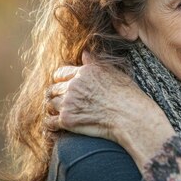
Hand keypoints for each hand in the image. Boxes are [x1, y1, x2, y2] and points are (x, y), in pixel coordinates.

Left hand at [44, 51, 175, 168]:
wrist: (131, 117)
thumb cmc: (129, 96)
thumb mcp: (115, 73)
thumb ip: (95, 63)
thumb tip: (85, 53)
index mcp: (84, 72)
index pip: (60, 73)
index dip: (61, 80)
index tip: (64, 86)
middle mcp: (74, 85)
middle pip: (53, 89)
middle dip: (57, 95)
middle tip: (64, 103)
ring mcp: (69, 102)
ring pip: (50, 104)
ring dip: (54, 109)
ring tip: (61, 114)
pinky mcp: (67, 119)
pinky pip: (49, 122)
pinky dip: (51, 125)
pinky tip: (56, 127)